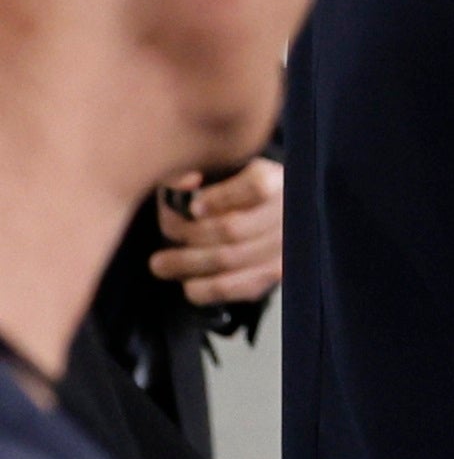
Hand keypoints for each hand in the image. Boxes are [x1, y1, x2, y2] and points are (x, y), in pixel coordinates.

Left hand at [149, 159, 282, 308]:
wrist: (268, 214)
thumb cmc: (235, 189)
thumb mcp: (224, 170)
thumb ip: (201, 170)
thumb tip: (184, 184)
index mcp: (279, 182)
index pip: (256, 188)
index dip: (220, 198)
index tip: (192, 206)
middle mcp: (288, 217)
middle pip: (232, 228)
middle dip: (189, 231)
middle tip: (164, 232)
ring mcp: (284, 250)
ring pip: (227, 259)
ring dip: (187, 263)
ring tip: (160, 264)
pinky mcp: (274, 276)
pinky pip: (235, 287)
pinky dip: (204, 289)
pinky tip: (187, 284)